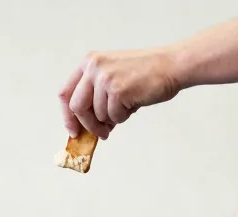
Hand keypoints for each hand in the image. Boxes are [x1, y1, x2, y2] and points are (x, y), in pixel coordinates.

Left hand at [59, 49, 181, 139]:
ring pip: (98, 115)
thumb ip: (96, 96)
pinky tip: (134, 104)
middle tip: (101, 134)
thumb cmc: (144, 73)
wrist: (171, 66)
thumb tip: (86, 127)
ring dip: (112, 119)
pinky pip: (114, 117)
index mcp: (89, 61)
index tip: (73, 131)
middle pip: (77, 107)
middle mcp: (94, 67)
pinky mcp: (118, 90)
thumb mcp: (112, 76)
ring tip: (127, 106)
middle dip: (88, 125)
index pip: (66, 93)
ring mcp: (105, 78)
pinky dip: (124, 117)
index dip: (67, 115)